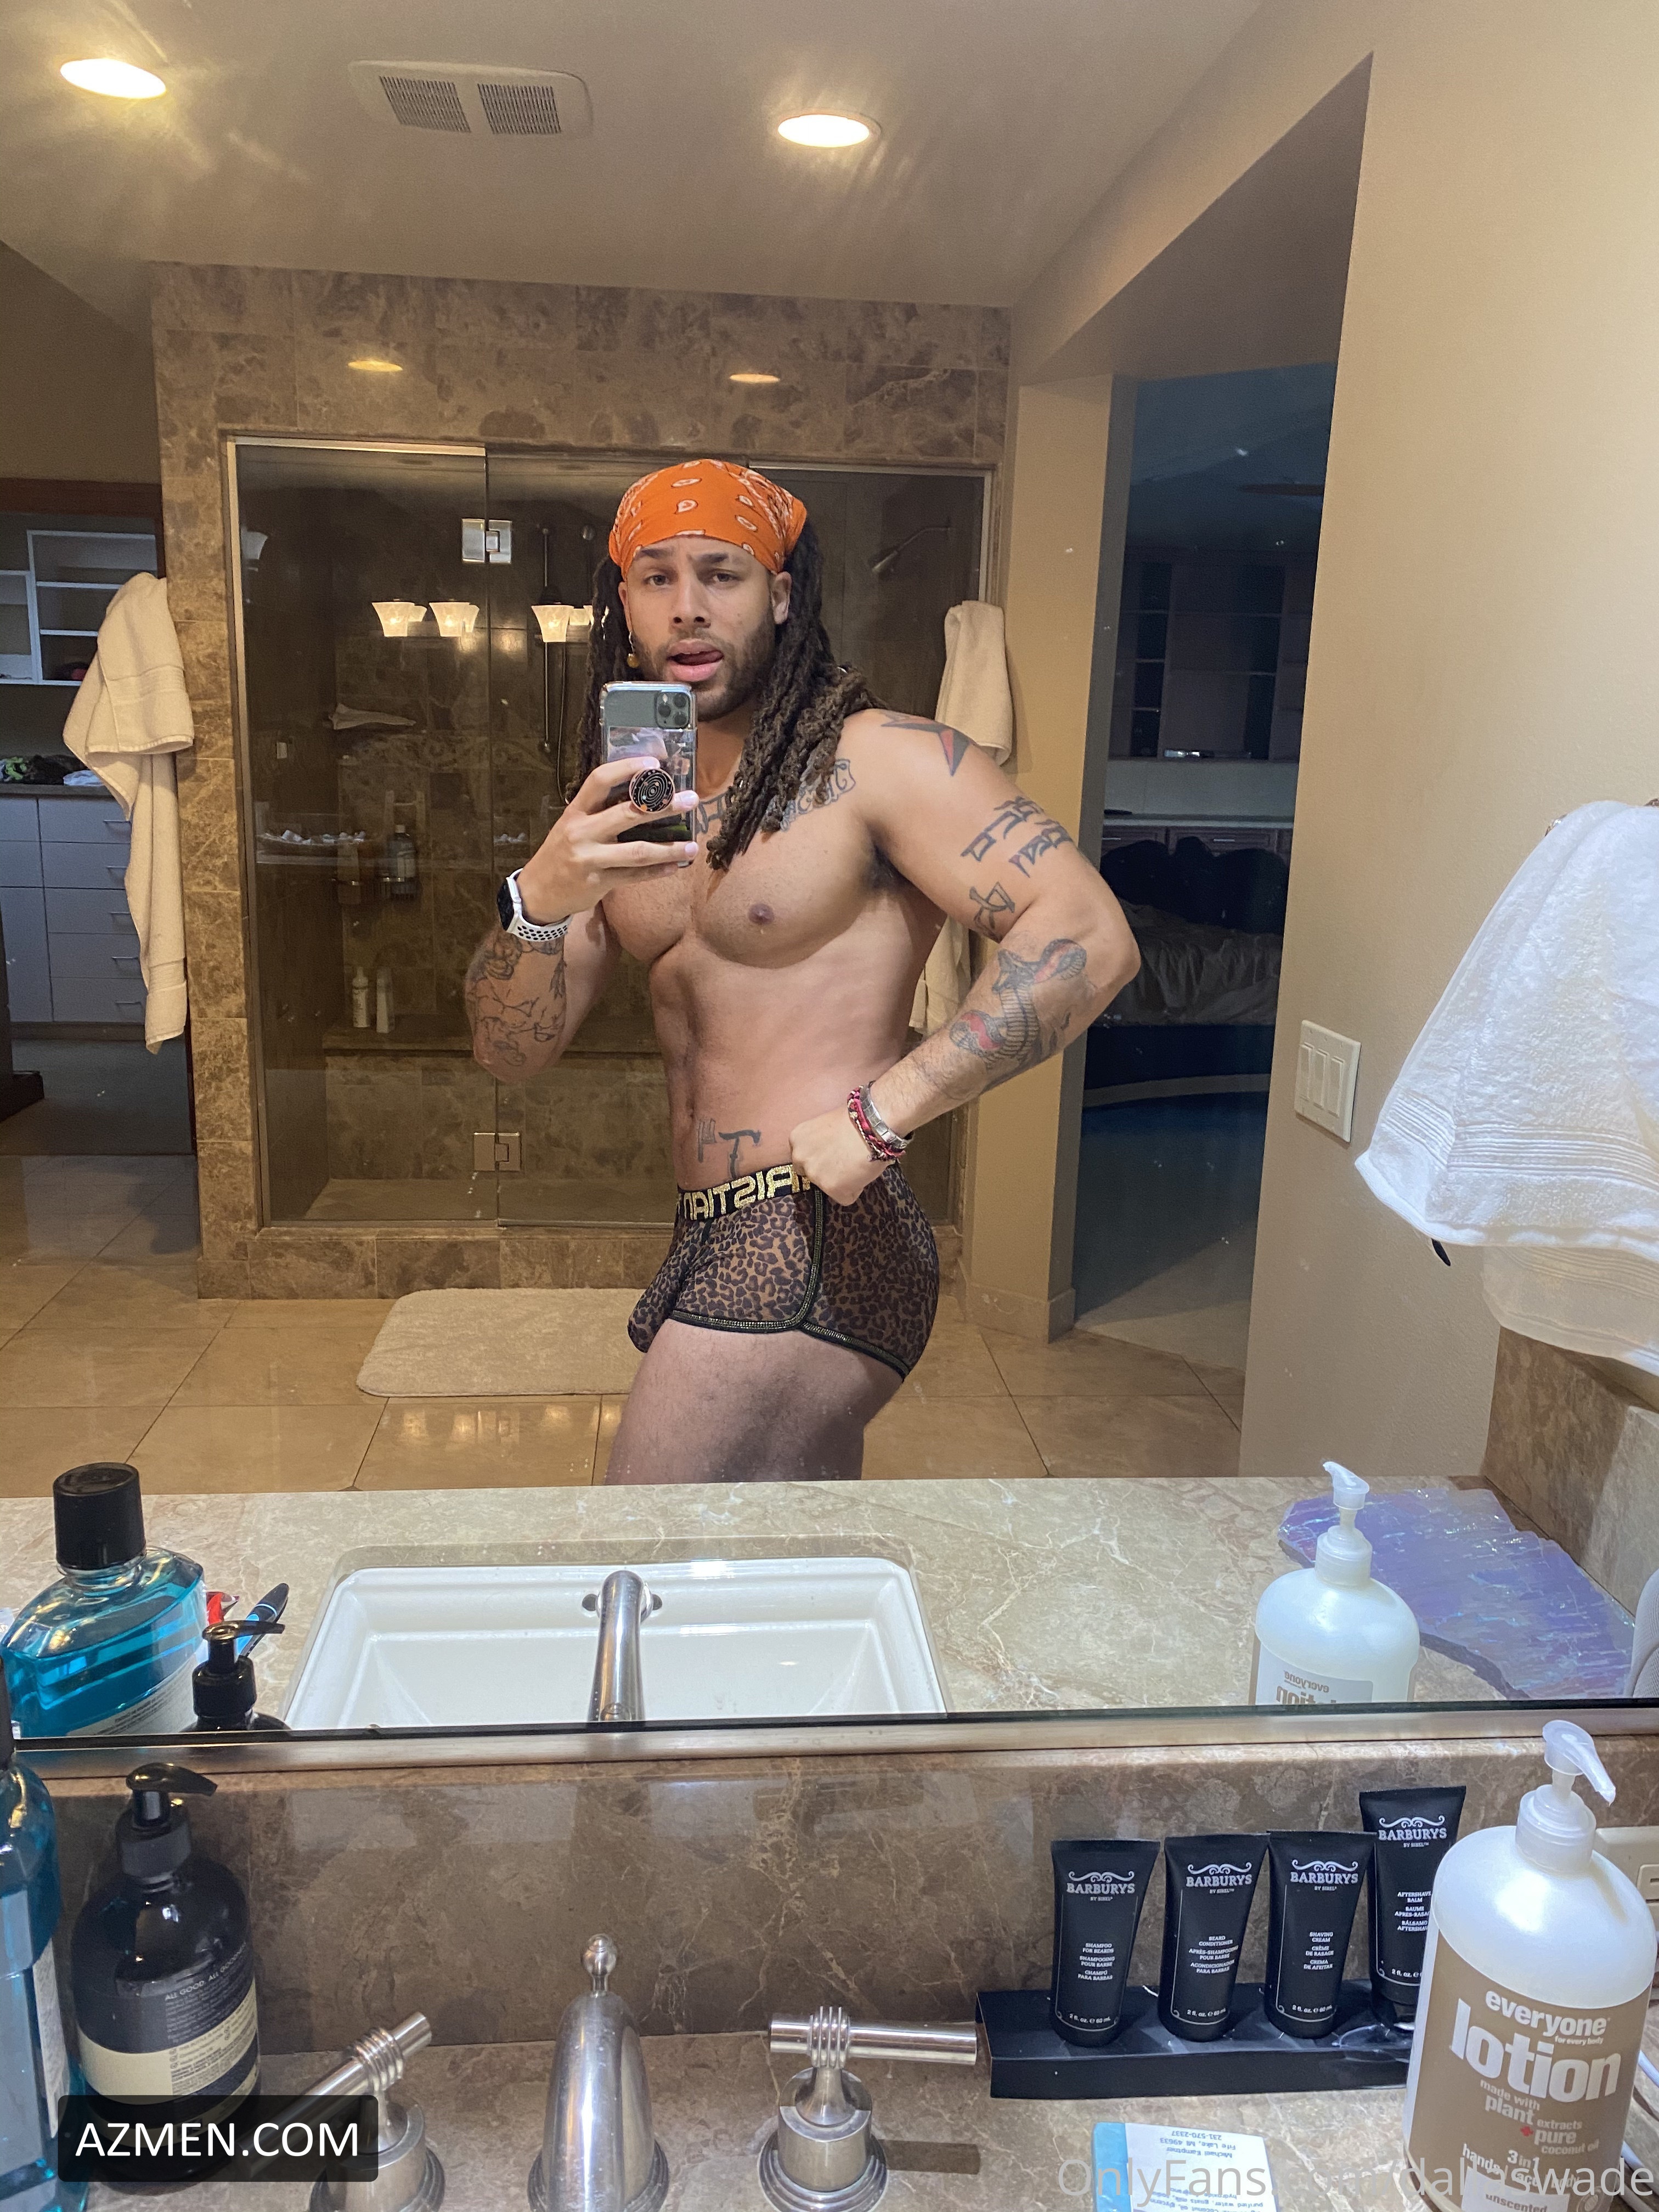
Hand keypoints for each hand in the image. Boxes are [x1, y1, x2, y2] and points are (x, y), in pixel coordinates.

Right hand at [515, 760, 697, 921]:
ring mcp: (590, 859)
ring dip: (669, 848)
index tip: (654, 764)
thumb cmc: (560, 853)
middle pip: (628, 814)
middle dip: (663, 806)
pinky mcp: (597, 883)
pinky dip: (656, 872)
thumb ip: (598, 812)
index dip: (627, 768)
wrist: (536, 893)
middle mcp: (581, 832)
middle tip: (691, 799)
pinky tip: (674, 867)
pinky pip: (634, 877)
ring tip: (693, 845)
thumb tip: (641, 796)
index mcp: (575, 812)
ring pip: (638, 851)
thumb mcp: (571, 826)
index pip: (600, 780)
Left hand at [789, 1102, 889, 1206]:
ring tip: (857, 1164)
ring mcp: (815, 1175)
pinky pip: (845, 1197)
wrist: (874, 1125)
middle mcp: (800, 1157)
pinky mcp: (832, 1189)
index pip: (803, 1157)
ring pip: (828, 1186)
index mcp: (797, 1139)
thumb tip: (828, 1152)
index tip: (833, 1153)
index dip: (821, 1157)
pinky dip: (855, 1189)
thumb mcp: (826, 1124)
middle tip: (844, 1162)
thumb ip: (820, 1141)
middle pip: (811, 1174)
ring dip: (842, 1181)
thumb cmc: (857, 1120)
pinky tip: (862, 1173)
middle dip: (826, 1171)